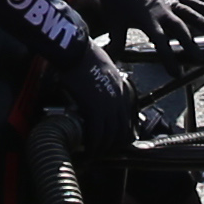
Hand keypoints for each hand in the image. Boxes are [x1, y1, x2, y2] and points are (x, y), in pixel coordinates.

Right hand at [49, 33, 146, 160]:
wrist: (76, 49)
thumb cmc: (84, 54)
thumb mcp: (103, 67)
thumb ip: (105, 80)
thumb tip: (97, 87)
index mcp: (121, 89)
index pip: (128, 118)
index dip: (122, 133)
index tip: (115, 141)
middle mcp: (119, 99)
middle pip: (122, 130)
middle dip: (114, 145)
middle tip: (105, 152)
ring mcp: (108, 105)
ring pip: (111, 135)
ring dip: (104, 148)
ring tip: (95, 154)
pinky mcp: (95, 108)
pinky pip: (97, 133)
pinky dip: (94, 145)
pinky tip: (88, 150)